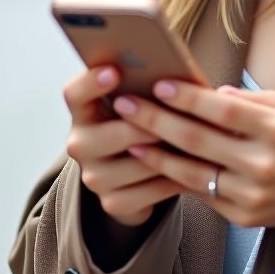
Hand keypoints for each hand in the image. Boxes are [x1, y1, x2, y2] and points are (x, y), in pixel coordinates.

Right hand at [63, 64, 188, 226]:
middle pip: (114, 133)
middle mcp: (80, 144)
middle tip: (179, 116)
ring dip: (171, 153)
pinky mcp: (112, 202)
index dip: (91, 82)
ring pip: (139, 163)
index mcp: (83, 111)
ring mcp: (94, 177)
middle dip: (151, 125)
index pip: (74, 94)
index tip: (115, 71)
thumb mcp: (137, 102)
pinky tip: (197, 168)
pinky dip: (176, 178)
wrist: (131, 175)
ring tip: (200, 141)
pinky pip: (151, 191)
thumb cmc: (141, 122)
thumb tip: (177, 72)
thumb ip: (145, 86)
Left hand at [111, 81, 274, 228]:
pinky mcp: (244, 217)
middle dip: (157, 120)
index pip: (224, 110)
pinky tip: (156, 163)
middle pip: (199, 140)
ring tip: (130, 138)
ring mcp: (253, 195)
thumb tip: (212, 92)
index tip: (158, 84)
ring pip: (193, 172)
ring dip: (157, 154)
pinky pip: (203, 194)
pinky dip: (178, 177)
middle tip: (126, 104)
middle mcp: (264, 164)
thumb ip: (252, 101)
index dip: (188, 97)